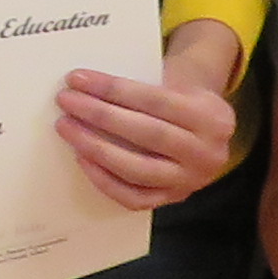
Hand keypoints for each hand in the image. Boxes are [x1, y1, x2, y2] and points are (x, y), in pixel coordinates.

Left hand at [58, 19, 244, 210]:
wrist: (208, 131)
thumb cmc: (179, 99)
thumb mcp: (176, 84)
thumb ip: (141, 86)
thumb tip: (85, 84)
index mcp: (211, 115)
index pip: (155, 99)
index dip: (113, 89)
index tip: (78, 78)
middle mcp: (206, 152)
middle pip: (146, 133)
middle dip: (100, 115)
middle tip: (66, 101)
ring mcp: (191, 181)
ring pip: (137, 169)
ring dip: (96, 148)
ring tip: (67, 128)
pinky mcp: (174, 199)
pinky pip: (134, 197)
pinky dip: (104, 180)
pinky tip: (82, 158)